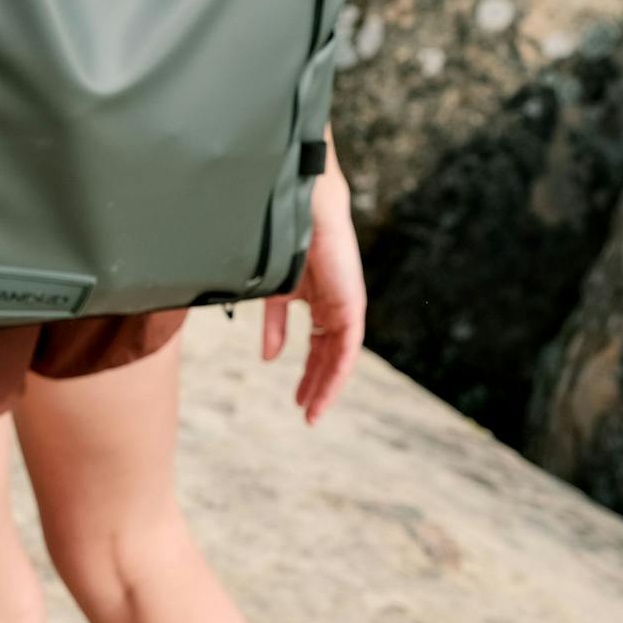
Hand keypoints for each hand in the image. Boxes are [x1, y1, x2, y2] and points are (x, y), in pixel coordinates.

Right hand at [262, 157, 363, 424]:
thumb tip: (269, 358)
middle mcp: (336, 307)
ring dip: (326, 385)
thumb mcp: (275, 292)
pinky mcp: (352, 305)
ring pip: (339, 357)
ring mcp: (346, 307)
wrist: (303, 209)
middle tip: (306, 413)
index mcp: (318, 301)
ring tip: (312, 411)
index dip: (308, 374)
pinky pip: (346, 347)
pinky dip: (336, 370)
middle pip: (328, 356)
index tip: (298, 401)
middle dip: (316, 385)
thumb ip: (274, 325)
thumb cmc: (285, 240)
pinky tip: (323, 388)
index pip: (317, 346)